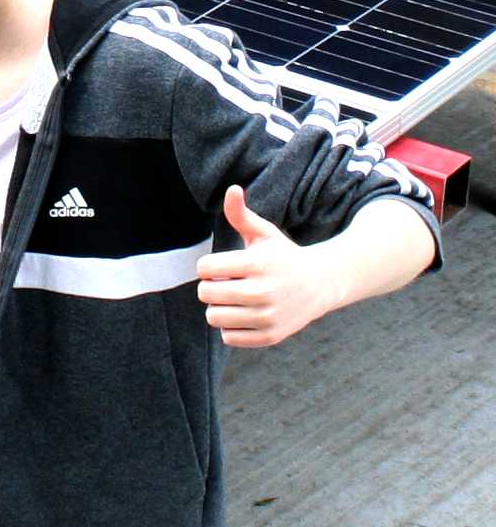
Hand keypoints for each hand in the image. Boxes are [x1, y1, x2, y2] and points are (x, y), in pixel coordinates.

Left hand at [196, 185, 336, 347]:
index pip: (204, 269)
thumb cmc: (284, 256)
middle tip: (230, 283)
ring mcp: (267, 316)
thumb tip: (232, 189)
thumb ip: (242, 215)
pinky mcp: (270, 336)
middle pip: (205, 294)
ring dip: (220, 308)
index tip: (223, 266)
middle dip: (212, 287)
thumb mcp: (265, 234)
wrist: (322, 284)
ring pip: (214, 317)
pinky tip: (248, 315)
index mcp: (257, 264)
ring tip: (238, 300)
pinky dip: (233, 328)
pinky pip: (228, 337)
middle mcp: (262, 291)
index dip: (209, 266)